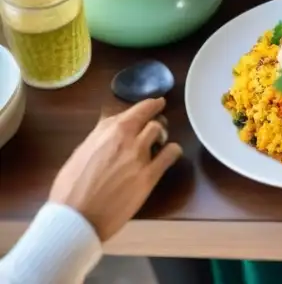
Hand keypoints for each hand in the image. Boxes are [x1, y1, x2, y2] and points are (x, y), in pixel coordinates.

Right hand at [48, 98, 181, 241]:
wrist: (74, 217)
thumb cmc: (70, 187)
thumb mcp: (82, 151)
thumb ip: (100, 135)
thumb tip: (110, 124)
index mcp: (109, 130)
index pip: (139, 109)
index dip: (152, 105)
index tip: (158, 103)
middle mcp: (127, 138)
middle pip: (153, 120)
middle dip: (156, 123)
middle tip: (155, 130)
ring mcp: (140, 156)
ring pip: (162, 133)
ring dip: (162, 136)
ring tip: (159, 144)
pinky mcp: (149, 176)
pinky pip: (170, 154)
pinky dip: (173, 151)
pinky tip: (170, 155)